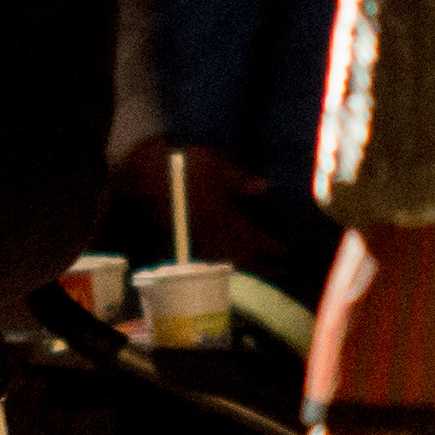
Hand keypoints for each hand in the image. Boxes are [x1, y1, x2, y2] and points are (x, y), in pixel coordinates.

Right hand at [120, 141, 276, 268]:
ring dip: (247, 268)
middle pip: (250, 262)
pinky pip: (209, 261)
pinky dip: (223, 263)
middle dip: (268, 266)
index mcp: (232, 223)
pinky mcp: (183, 248)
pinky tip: (228, 260)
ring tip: (261, 270)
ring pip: (229, 264)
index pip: (263, 244)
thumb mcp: (214, 164)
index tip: (291, 252)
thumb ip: (240, 179)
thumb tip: (264, 187)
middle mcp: (219, 241)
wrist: (142, 178)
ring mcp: (200, 247)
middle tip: (283, 269)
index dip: (280, 250)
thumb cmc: (182, 167)